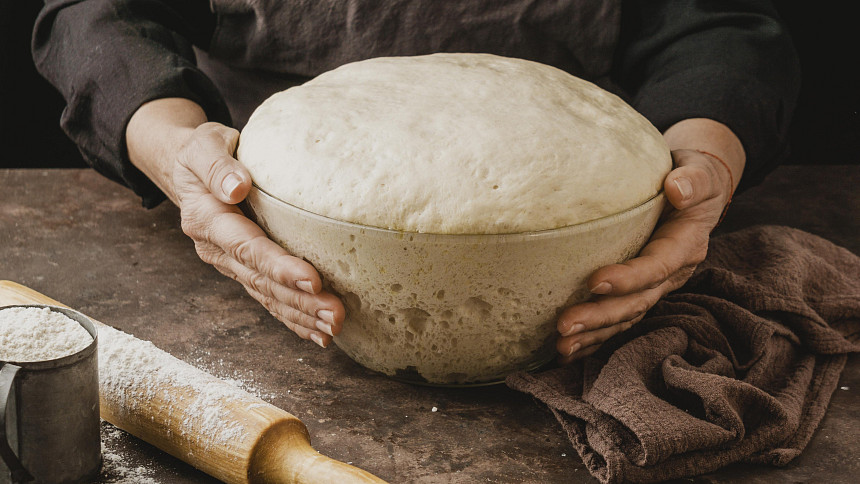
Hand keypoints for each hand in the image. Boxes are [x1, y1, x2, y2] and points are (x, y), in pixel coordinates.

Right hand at [127, 99, 344, 347]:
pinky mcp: (244, 269)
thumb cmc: (201, 151)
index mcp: (207, 220)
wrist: (186, 167)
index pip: (248, 248)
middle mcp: (217, 250)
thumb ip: (217, 166)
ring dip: (301, 316)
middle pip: (263, 281)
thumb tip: (237, 187)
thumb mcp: (204, 145)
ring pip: (268, 296)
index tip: (313, 280)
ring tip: (334, 329)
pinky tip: (318, 334)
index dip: (279, 267)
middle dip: (300, 302)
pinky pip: (269, 298)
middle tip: (336, 315)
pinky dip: (293, 318)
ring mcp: (230, 264)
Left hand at [555, 119, 742, 362]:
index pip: (656, 267)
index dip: (628, 278)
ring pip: (625, 318)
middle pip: (636, 302)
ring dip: (593, 336)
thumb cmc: (692, 178)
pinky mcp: (639, 292)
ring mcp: (655, 288)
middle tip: (564, 325)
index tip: (594, 281)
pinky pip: (618, 321)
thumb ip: (694, 181)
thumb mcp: (699, 173)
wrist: (694, 190)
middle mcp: (671, 274)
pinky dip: (594, 339)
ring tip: (561, 347)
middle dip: (600, 317)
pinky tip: (567, 352)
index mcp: (685, 246)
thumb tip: (678, 189)